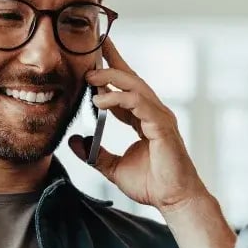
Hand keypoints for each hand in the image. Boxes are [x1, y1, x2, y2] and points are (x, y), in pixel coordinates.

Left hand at [67, 38, 207, 212]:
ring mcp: (159, 117)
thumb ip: (94, 153)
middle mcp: (153, 112)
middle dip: (112, 60)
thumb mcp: (113, 168)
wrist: (173, 200)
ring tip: (89, 76)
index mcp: (143, 118)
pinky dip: (118, 98)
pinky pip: (139, 103)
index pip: (125, 88)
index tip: (92, 56)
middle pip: (131, 78)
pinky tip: (99, 100)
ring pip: (135, 85)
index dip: (109, 71)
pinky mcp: (162, 126)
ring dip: (111, 77)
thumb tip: (74, 141)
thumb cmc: (152, 184)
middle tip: (92, 48)